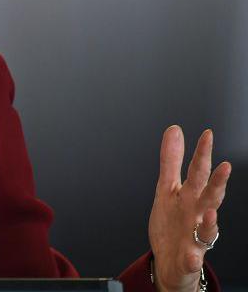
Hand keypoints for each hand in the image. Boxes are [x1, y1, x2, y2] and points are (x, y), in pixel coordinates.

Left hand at [149, 127, 230, 291]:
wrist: (170, 261)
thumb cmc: (173, 223)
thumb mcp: (167, 188)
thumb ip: (171, 161)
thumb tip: (174, 130)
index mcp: (190, 196)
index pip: (198, 172)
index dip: (202, 154)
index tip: (207, 135)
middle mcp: (197, 215)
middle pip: (208, 197)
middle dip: (217, 183)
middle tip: (224, 167)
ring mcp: (195, 237)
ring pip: (207, 228)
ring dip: (210, 220)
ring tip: (211, 211)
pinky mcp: (188, 258)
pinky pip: (192, 260)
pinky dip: (193, 258)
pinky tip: (192, 256)